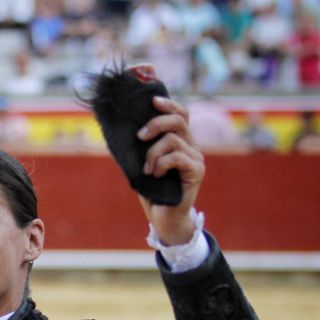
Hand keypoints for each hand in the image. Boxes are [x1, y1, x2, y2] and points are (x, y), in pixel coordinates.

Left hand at [136, 96, 204, 245]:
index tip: (153, 101)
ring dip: (153, 153)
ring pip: (173, 140)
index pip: (181, 114)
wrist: (164, 218)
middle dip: (156, 123)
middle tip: (140, 136)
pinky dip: (161, 164)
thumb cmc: (152, 191)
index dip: (169, 104)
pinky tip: (156, 175)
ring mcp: (196, 159)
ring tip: (147, 170)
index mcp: (181, 142)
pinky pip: (177, 156)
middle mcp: (192, 147)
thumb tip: (123, 128)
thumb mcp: (143, 164)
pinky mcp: (197, 171)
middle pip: (179, 120)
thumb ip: (141, 147)